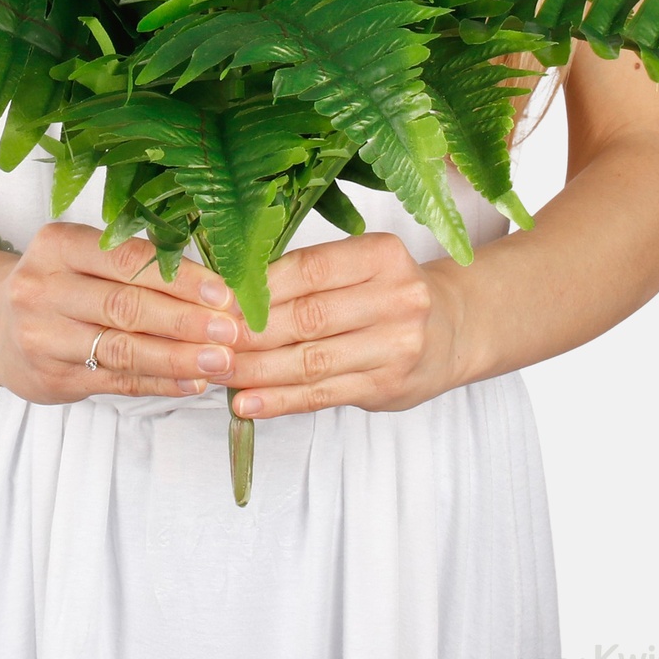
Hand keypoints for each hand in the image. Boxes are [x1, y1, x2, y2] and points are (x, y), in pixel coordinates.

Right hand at [0, 222, 245, 404]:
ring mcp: (43, 337)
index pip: (127, 260)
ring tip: (222, 361)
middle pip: (126, 306)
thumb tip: (213, 283)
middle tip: (233, 330)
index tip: (225, 293)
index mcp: (57, 245)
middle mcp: (44, 289)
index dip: (179, 278)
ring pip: (121, 349)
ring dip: (178, 357)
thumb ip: (133, 262)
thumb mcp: (78, 253)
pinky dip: (159, 383)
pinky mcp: (51, 378)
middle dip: (186, 321)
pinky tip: (193, 382)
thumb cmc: (55, 279)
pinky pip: (115, 381)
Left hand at [204, 232, 464, 418]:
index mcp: (383, 255)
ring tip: (216, 372)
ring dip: (256, 370)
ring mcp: (397, 345)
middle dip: (249, 332)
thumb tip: (232, 291)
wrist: (452, 329)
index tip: (218, 300)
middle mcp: (398, 298)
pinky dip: (280, 400)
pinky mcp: (388, 386)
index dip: (260, 287)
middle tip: (206, 339)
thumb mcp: (360, 265)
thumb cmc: (387, 292)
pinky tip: (248, 402)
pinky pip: (322, 395)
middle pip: (307, 317)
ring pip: (310, 360)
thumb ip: (308, 274)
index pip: (310, 268)